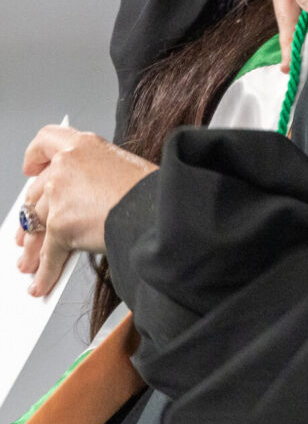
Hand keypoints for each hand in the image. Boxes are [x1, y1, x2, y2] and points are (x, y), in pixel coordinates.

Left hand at [16, 126, 156, 295]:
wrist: (165, 210)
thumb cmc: (156, 190)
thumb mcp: (125, 168)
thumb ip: (96, 177)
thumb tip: (87, 200)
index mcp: (83, 146)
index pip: (46, 141)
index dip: (34, 157)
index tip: (32, 170)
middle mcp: (66, 166)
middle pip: (36, 194)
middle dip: (29, 218)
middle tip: (26, 233)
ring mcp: (61, 196)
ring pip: (36, 226)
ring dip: (33, 249)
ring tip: (31, 264)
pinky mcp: (62, 225)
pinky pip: (49, 253)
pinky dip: (45, 271)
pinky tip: (42, 283)